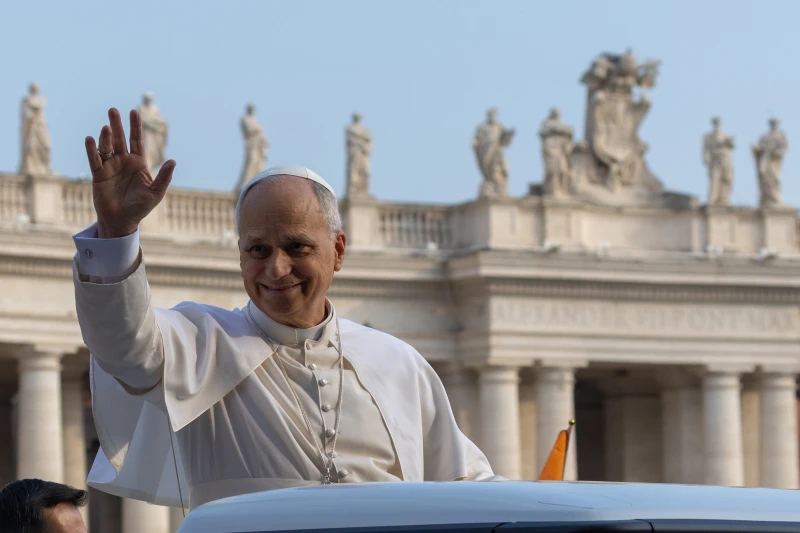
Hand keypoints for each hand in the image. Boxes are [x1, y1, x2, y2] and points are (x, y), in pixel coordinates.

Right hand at [84, 108, 175, 237]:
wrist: (122, 220)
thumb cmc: (140, 207)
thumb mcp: (156, 192)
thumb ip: (164, 177)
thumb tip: (173, 161)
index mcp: (138, 163)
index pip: (136, 141)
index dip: (135, 127)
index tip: (134, 112)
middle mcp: (123, 161)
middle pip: (119, 139)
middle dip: (117, 125)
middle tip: (113, 110)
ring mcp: (110, 167)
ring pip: (107, 147)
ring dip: (106, 137)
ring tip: (107, 127)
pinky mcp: (98, 175)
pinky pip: (94, 160)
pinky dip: (92, 150)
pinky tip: (91, 139)